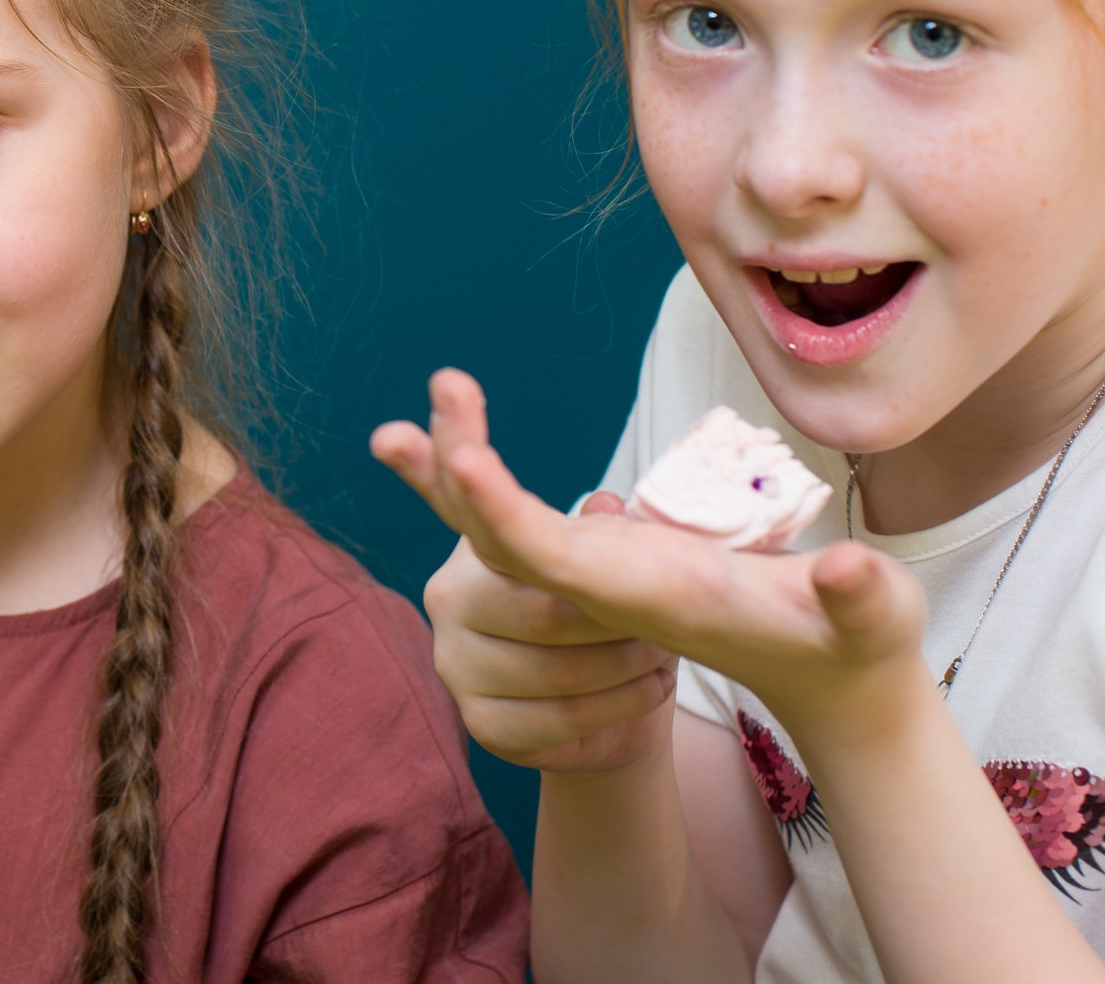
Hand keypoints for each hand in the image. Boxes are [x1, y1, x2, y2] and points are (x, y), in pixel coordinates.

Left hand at [374, 367, 929, 742]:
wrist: (829, 682)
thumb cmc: (853, 645)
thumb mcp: (871, 623)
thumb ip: (861, 599)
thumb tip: (843, 575)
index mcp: (649, 597)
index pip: (550, 561)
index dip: (501, 512)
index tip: (461, 460)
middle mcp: (607, 589)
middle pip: (503, 536)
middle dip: (459, 470)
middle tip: (438, 391)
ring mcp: (601, 575)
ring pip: (501, 528)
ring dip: (454, 469)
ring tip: (413, 410)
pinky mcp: (606, 559)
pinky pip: (521, 522)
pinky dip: (481, 484)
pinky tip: (448, 447)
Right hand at [378, 373, 675, 772]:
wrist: (612, 708)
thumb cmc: (609, 622)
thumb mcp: (610, 563)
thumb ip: (596, 529)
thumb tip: (601, 508)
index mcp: (478, 545)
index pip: (461, 490)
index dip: (451, 441)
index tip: (451, 382)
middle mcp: (448, 596)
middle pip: (539, 606)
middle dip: (614, 621)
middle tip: (655, 624)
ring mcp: (456, 660)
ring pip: (556, 667)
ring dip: (625, 666)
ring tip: (655, 661)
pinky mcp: (480, 721)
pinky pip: (558, 718)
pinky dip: (616, 708)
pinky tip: (642, 694)